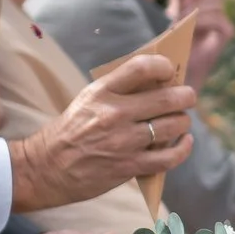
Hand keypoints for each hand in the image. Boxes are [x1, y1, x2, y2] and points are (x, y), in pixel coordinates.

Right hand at [10, 53, 194, 212]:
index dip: (163, 66)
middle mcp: (114, 114)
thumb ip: (120, 90)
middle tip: (188, 97)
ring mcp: (124, 141)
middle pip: (167, 98)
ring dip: (183, 121)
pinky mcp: (129, 166)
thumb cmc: (72, 130)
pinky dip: (183, 148)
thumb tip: (160, 82)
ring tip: (181, 120)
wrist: (46, 167)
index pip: (141, 67)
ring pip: (173, 125)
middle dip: (185, 96)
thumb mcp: (89, 100)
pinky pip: (170, 156)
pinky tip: (185, 141)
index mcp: (102, 92)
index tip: (169, 71)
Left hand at [170, 0, 234, 89]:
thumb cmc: (171, 46)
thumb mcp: (171, 16)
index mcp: (204, 4)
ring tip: (179, 20)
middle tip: (177, 9)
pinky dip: (201, 20)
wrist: (177, 73)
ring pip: (215, 1)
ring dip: (194, 8)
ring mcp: (222, 22)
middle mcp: (216, 11)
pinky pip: (218, 18)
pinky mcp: (226, 33)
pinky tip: (188, 27)